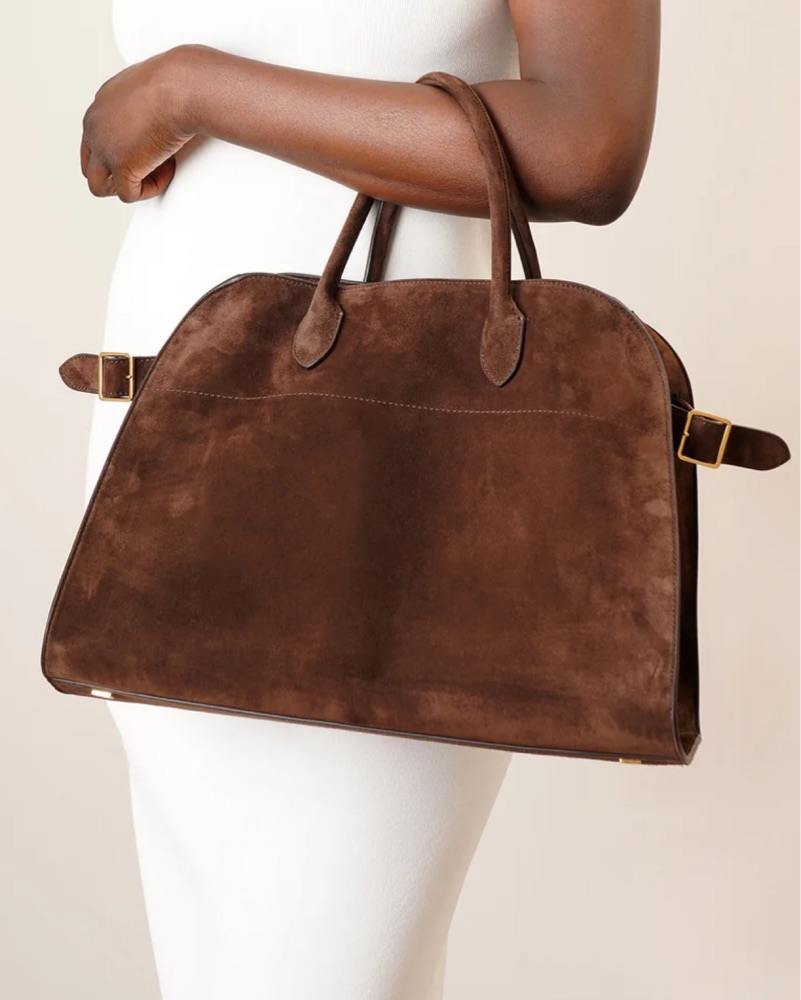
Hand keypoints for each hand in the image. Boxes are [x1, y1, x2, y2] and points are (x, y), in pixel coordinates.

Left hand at [80, 46, 195, 202]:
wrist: (178, 87)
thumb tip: (154, 119)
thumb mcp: (147, 89)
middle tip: (146, 169)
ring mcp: (104, 149)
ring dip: (126, 186)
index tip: (144, 149)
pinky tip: (167, 170)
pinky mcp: (120, 167)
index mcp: (100, 108)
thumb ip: (141, 108)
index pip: (94, 141)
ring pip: (99, 186)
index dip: (118, 152)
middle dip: (116, 174)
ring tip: (152, 173)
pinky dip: (150, 188)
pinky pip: (128, 194)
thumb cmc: (172, 83)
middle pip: (90, 166)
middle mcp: (95, 128)